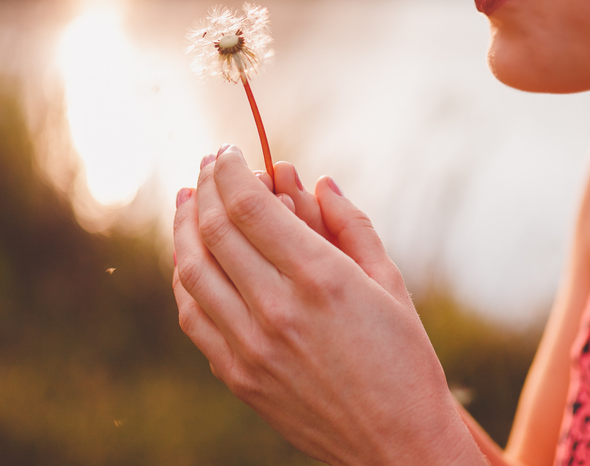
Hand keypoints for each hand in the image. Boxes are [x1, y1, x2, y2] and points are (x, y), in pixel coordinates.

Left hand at [172, 145, 485, 465]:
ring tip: (186, 201)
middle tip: (206, 166)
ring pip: (193, 270)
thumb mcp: (390, 285)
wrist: (396, 445)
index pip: (249, 206)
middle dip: (205, 187)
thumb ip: (352, 226)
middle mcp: (277, 309)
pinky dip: (186, 278)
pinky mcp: (238, 377)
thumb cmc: (405, 361)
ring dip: (184, 228)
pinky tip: (191, 258)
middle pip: (216, 230)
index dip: (230, 171)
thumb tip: (321, 182)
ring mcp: (250, 347)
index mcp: (320, 278)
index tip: (227, 152)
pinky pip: (194, 316)